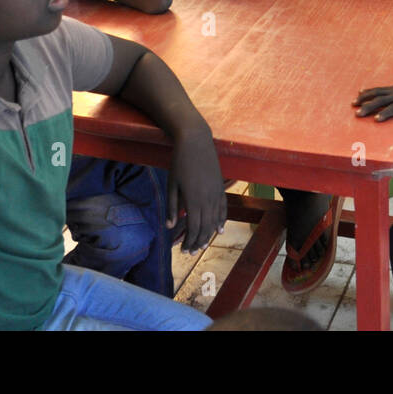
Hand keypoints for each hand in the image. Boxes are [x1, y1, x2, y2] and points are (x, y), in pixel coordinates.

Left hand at [167, 129, 226, 253]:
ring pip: (215, 220)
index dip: (189, 242)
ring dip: (209, 234)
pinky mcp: (221, 187)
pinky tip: (220, 229)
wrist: (196, 141)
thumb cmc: (180, 162)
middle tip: (190, 251)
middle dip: (198, 242)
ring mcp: (216, 193)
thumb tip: (169, 227)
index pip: (193, 228)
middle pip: (205, 227)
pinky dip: (222, 220)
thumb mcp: (171, 185)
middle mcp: (208, 199)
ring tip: (202, 244)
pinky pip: (224, 208)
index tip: (183, 250)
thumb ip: (171, 207)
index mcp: (193, 200)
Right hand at [354, 70, 392, 135]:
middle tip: (358, 113)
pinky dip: (369, 91)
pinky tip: (359, 93)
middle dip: (369, 107)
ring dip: (365, 97)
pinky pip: (379, 89)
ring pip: (377, 93)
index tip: (375, 119)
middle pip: (382, 100)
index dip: (386, 113)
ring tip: (353, 103)